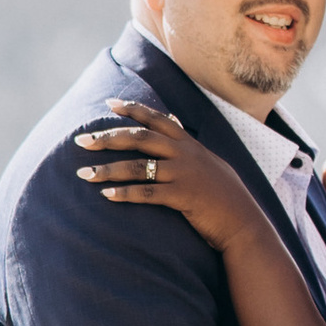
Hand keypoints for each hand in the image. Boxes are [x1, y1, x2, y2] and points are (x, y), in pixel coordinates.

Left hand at [73, 100, 254, 250]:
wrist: (244, 223)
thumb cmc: (224, 194)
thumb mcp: (208, 160)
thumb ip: (188, 142)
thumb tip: (175, 120)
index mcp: (189, 143)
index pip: (156, 119)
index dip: (132, 109)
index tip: (109, 103)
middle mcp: (185, 154)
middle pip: (139, 138)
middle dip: (107, 138)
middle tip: (81, 141)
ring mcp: (184, 174)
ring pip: (138, 167)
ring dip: (107, 169)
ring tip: (83, 174)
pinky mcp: (183, 197)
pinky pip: (147, 193)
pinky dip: (124, 193)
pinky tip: (106, 195)